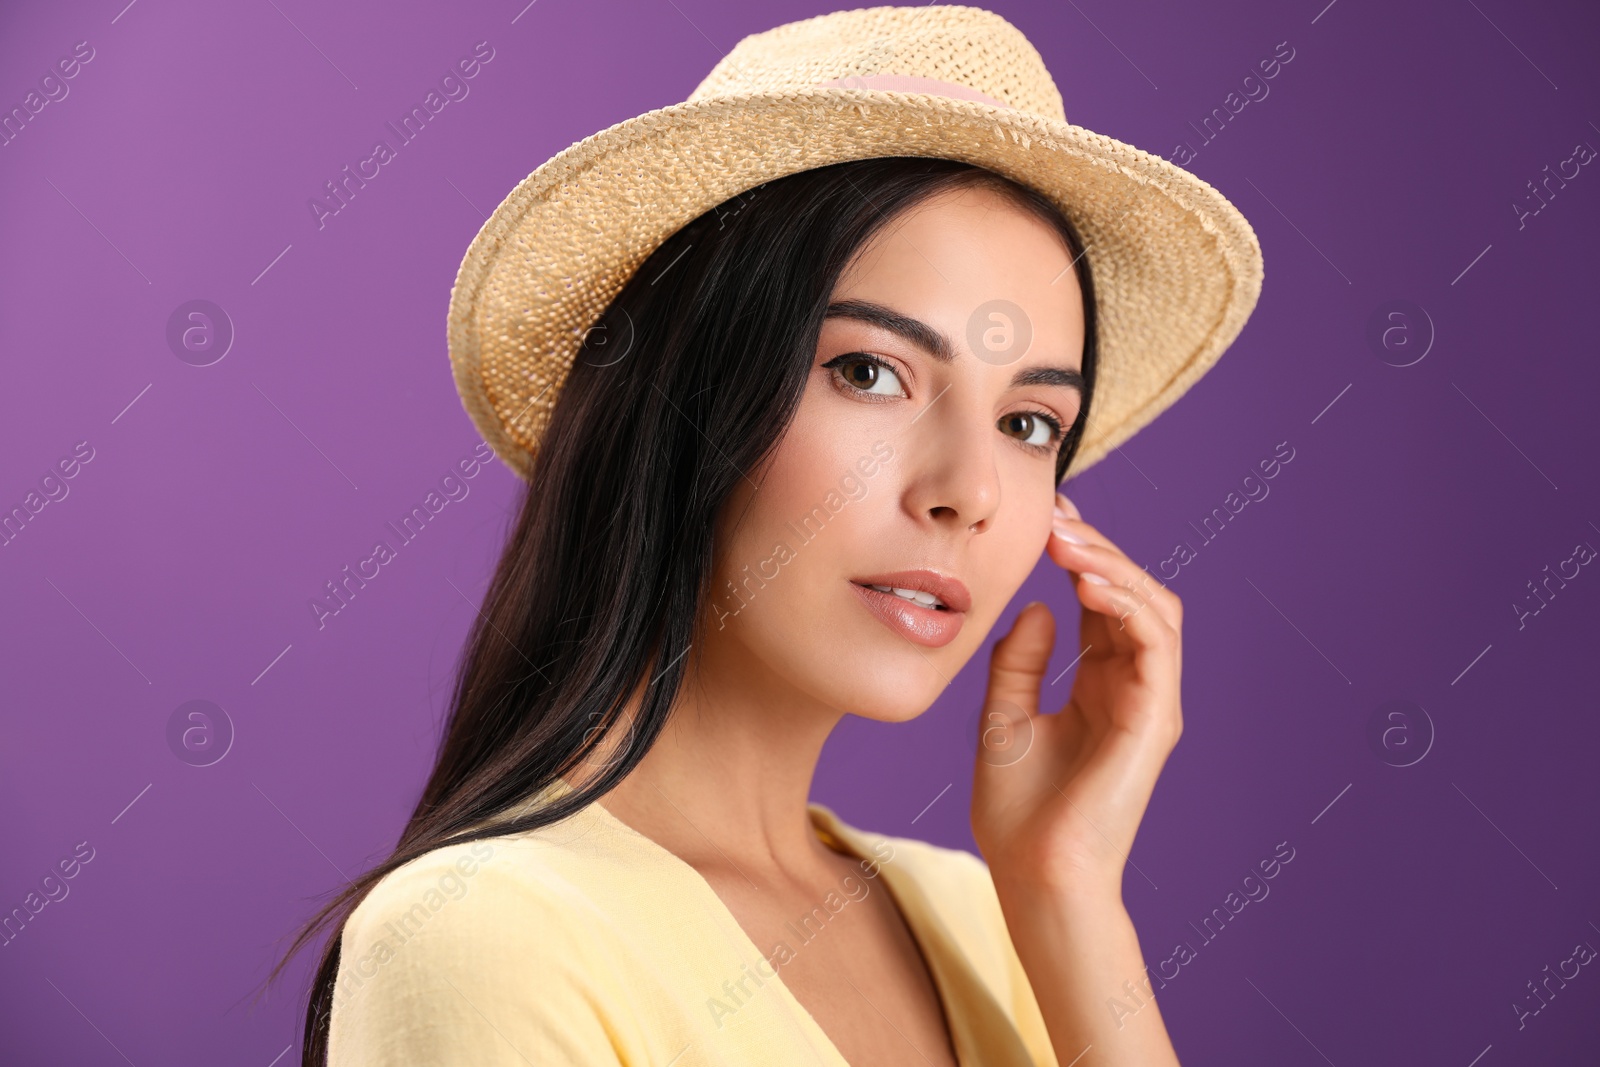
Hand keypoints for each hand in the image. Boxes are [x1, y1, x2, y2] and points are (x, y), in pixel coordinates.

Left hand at [971, 492, 1183, 901]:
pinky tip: (1086, 583)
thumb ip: (1020, 661)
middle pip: (1133, 593)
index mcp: (1099, 683)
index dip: (1082, 554)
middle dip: (1099, 548)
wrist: (1031, 873)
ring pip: (1155, 608)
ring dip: (1115, 567)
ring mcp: (1149, 701)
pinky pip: (1156, 644)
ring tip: (1068, 542)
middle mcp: (1131, 686)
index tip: (1049, 516)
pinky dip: (1127, 604)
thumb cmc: (1017, 811)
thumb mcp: (1002, 716)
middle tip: (1058, 516)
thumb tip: (1036, 605)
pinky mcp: (1155, 719)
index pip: (1103, 600)